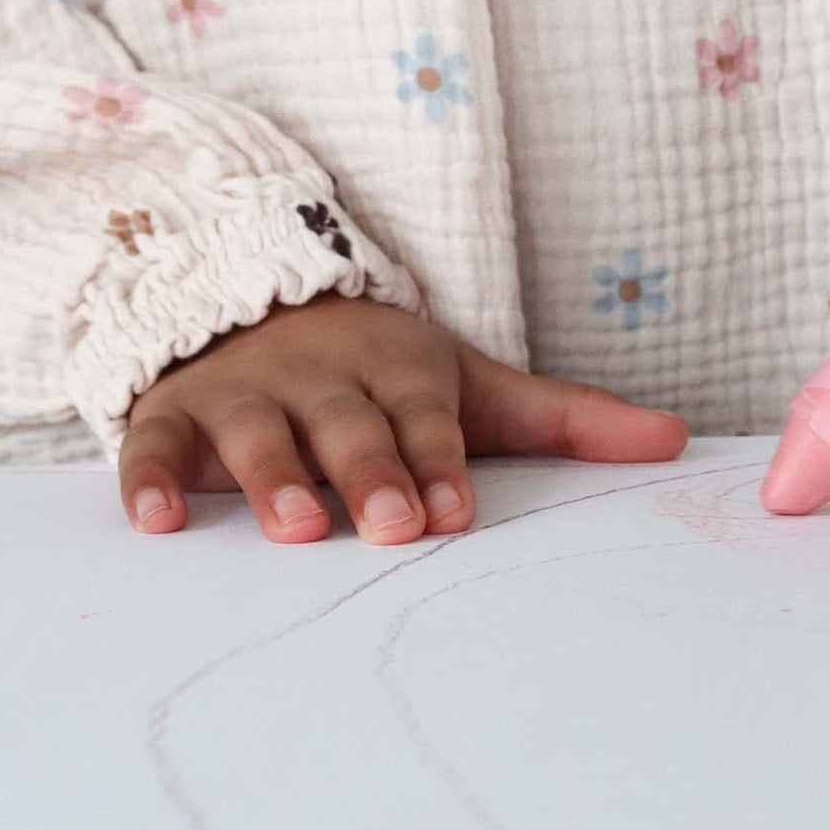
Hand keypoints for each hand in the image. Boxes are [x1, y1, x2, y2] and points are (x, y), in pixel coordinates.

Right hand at [118, 292, 687, 544]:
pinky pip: (156, 443)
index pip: (424, 415)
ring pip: (258, 430)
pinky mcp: (175, 413)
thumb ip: (566, 419)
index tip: (455, 508)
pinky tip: (159, 521)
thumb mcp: (472, 382)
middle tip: (395, 526)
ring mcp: (245, 391)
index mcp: (397, 368)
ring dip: (274, 475)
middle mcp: (323, 374)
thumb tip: (678, 439)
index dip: (439, 458)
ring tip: (298, 528)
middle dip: (372, 470)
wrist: (259, 301)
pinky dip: (151, 476)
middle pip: (348, 424)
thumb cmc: (381, 370)